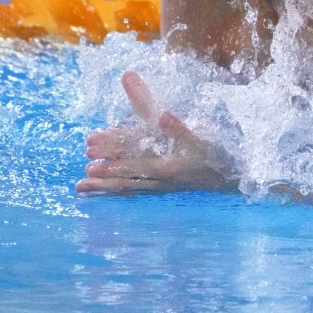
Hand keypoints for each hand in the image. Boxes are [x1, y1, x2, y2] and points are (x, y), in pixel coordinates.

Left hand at [75, 71, 227, 194]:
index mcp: (168, 164)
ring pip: (129, 187)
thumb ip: (180, 128)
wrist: (231, 178)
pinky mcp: (161, 189)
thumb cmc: (214, 154)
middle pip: (128, 176)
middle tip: (83, 174)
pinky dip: (117, 194)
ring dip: (105, 187)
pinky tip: (101, 195)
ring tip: (80, 188)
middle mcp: (161, 179)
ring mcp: (160, 186)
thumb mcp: (200, 139)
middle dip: (105, 174)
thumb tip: (162, 116)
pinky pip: (135, 193)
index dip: (115, 155)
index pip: (136, 158)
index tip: (92, 153)